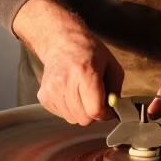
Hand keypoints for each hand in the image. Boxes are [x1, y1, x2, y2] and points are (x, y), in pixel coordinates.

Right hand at [12, 0, 123, 124]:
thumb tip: (115, 109)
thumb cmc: (88, 51)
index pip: (95, 110)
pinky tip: (71, 93)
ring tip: (82, 93)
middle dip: (93, 112)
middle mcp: (66, 82)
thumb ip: (116, 89)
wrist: (61, 41)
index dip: (106, 113)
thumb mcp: (112, 65)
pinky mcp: (44, 96)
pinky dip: (69, 109)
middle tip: (95, 98)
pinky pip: (62, 115)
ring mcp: (52, 90)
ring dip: (81, 111)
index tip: (109, 108)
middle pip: (84, 118)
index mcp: (85, 73)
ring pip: (72, 119)